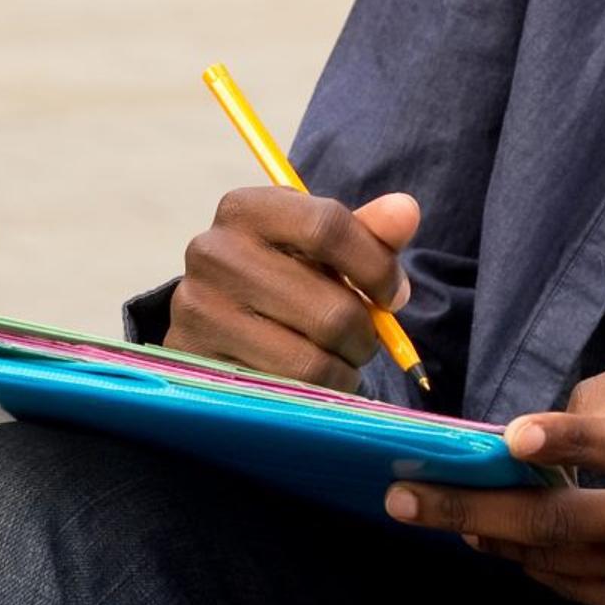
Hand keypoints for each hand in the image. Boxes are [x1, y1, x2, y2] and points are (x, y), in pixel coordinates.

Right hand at [166, 186, 419, 386]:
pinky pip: (284, 394)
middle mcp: (212, 253)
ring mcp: (200, 311)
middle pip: (331, 308)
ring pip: (311, 361)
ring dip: (342, 371)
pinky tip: (309, 383)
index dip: (377, 267)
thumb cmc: (280, 275)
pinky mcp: (199, 364)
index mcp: (245, 209)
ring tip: (336, 361)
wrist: (212, 322)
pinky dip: (313, 395)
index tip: (393, 297)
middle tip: (362, 340)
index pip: (328, 226)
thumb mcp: (317, 248)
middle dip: (364, 335)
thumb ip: (366, 232)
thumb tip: (405, 211)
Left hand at [384, 338, 604, 604]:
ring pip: (564, 563)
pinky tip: (491, 535)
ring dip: (490, 536)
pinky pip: (579, 590)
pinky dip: (528, 562)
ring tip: (433, 510)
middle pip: (572, 523)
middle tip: (404, 496)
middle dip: (477, 509)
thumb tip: (542, 435)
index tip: (511, 435)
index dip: (572, 441)